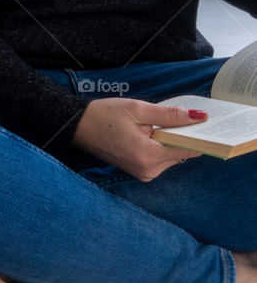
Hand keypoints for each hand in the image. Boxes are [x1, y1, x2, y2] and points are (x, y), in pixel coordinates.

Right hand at [71, 98, 207, 182]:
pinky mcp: (139, 172)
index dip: (197, 135)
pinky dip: (160, 146)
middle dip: (181, 136)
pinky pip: (160, 159)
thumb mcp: (138, 109)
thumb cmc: (105, 115)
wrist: (78, 127)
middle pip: (180, 153)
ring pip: (171, 156)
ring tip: (153, 123)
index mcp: (148, 155)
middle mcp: (149, 170)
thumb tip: (197, 117)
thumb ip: (169, 115)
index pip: (186, 149)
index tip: (204, 122)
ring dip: (169, 140)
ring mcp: (144, 174)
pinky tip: (149, 132)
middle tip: (174, 117)